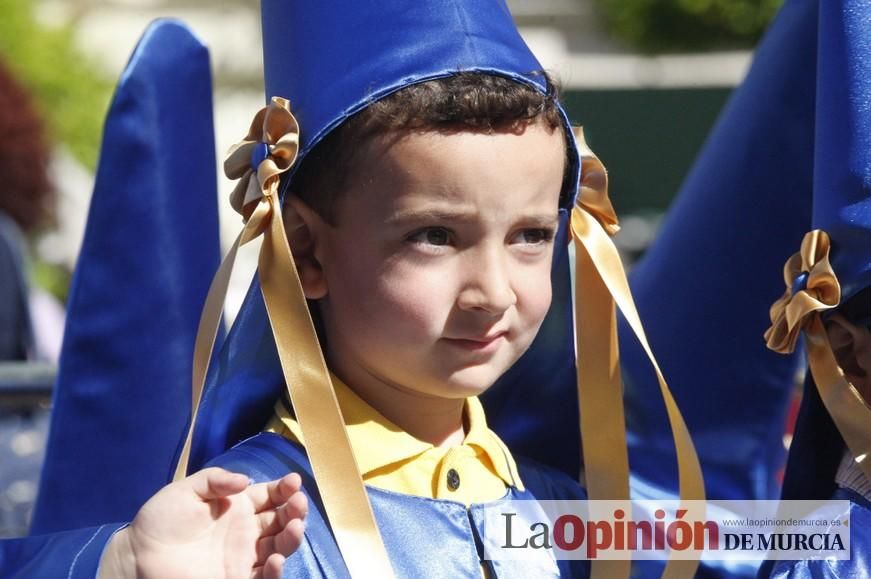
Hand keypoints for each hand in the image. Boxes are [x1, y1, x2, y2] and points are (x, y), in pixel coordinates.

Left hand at [100, 468, 306, 578]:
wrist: (139, 558)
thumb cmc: (162, 520)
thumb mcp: (186, 490)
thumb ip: (215, 479)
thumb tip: (245, 480)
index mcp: (238, 506)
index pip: (271, 495)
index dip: (285, 488)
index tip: (294, 483)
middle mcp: (246, 531)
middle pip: (281, 520)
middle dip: (295, 510)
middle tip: (298, 504)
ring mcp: (244, 557)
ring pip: (280, 547)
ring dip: (292, 537)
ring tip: (294, 527)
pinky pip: (264, 577)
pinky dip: (275, 570)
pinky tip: (276, 559)